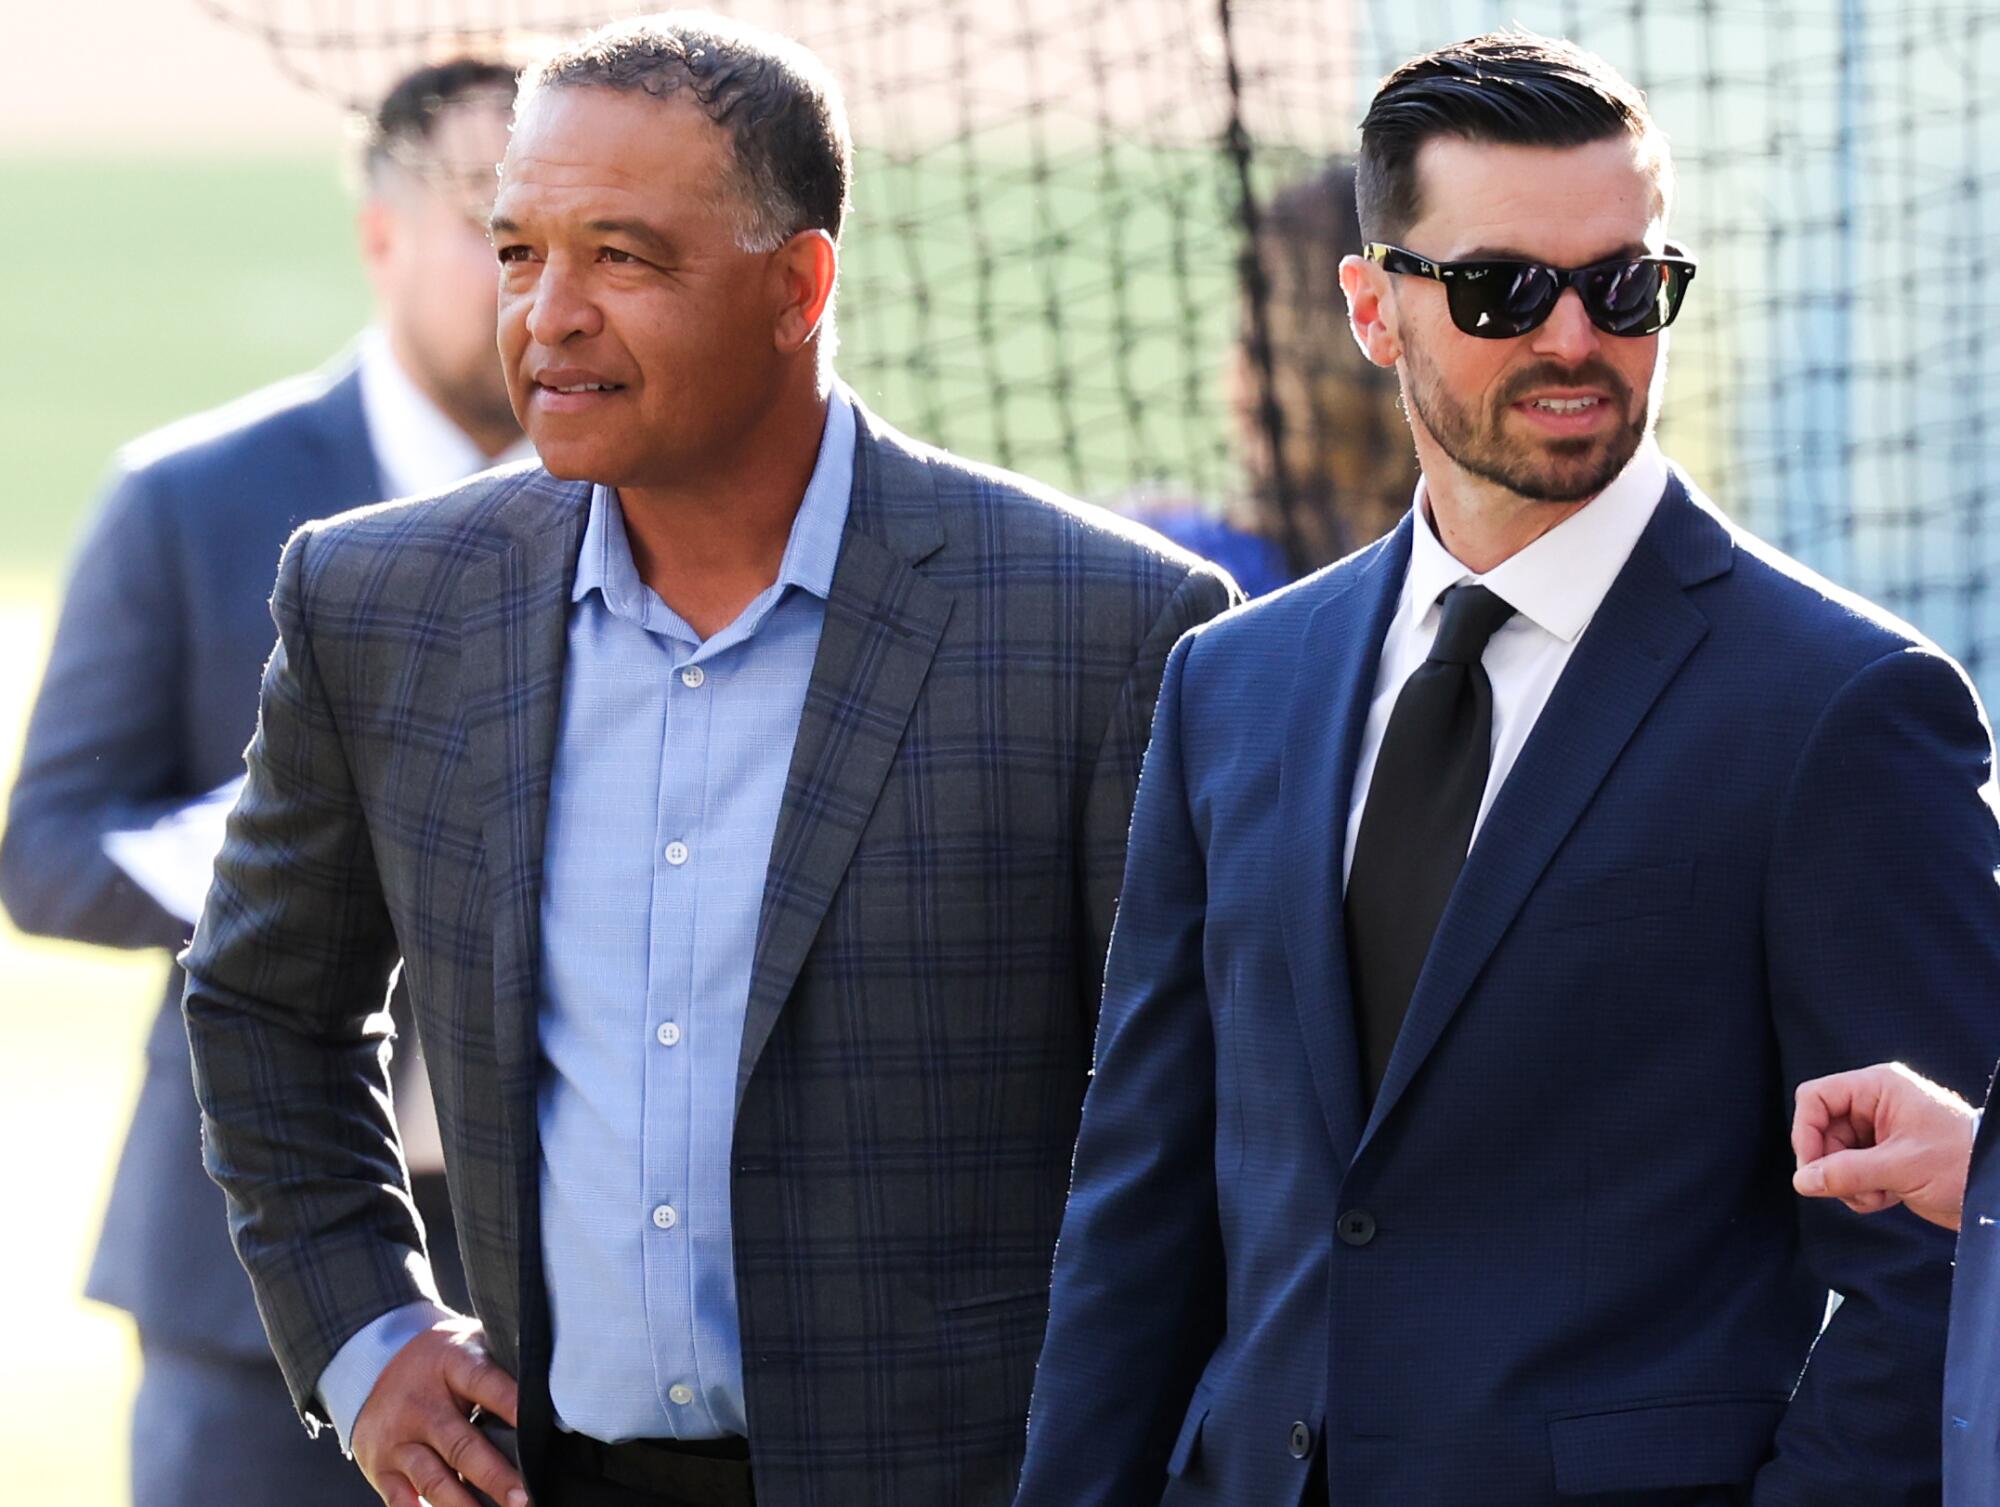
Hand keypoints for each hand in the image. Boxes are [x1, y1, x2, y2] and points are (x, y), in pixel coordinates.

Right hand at [350, 1316, 528, 1506]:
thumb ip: (503, 1366)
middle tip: (524, 1498)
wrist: (376, 1365)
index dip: (511, 1403)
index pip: (485, 1383)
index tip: (540, 1426)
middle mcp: (420, 1403)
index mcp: (451, 1365)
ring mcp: (397, 1437)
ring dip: (464, 1505)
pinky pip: (399, 1498)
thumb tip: (552, 1390)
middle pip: (461, 1444)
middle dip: (495, 1476)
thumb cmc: (444, 1361)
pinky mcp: (380, 1465)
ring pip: (433, 1478)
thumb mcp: (471, 1347)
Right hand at [1791, 1062, 1978, 1229]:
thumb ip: (1846, 1172)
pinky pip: (1851, 1173)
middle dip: (1832, 1167)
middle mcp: (1875, 1106)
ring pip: (1834, 1157)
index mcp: (1878, 1088)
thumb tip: (1802, 1181)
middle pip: (1822, 1132)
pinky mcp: (1886, 1159)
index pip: (1816, 1098)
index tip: (1812, 1168)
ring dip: (1848, 1184)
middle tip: (1849, 1190)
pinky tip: (1887, 1198)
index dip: (1806, 1131)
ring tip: (1877, 1196)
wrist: (1996, 1190)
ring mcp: (1880, 1133)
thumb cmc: (1962, 1162)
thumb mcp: (1902, 1167)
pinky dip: (1862, 1191)